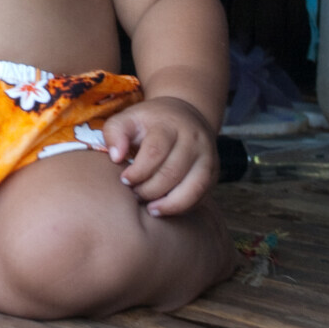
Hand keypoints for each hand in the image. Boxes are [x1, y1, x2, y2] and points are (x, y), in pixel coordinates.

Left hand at [103, 97, 217, 216]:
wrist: (184, 117)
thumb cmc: (149, 123)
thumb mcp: (128, 119)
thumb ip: (115, 133)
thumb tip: (115, 157)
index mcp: (169, 125)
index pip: (155, 151)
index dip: (138, 171)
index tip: (124, 180)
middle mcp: (193, 140)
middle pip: (173, 172)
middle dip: (150, 189)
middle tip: (135, 194)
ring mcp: (207, 157)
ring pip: (194, 188)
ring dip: (170, 204)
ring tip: (150, 210)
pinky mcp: (213, 173)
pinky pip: (201, 196)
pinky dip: (183, 207)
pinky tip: (165, 208)